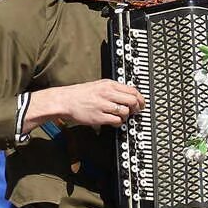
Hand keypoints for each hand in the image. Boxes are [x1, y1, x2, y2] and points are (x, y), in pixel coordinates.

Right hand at [24, 80, 144, 132]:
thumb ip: (114, 89)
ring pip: (125, 111)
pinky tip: (114, 121)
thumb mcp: (99, 85)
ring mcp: (103, 105)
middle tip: (134, 111)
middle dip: (136, 108)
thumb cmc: (81, 93)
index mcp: (109, 84)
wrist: (65, 100)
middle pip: (132, 101)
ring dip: (126, 116)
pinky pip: (116, 121)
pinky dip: (118, 122)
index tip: (141, 103)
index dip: (140, 98)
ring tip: (121, 116)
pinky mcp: (99, 117)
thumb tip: (129, 93)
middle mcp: (107, 93)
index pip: (133, 90)